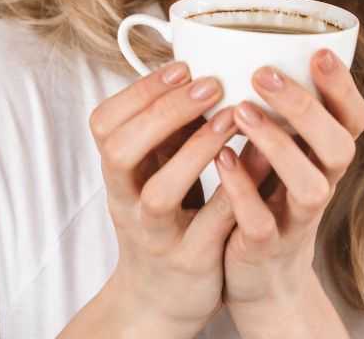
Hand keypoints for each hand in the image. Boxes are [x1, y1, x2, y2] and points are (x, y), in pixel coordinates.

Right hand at [87, 61, 239, 335]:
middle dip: (163, 112)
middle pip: (121, 152)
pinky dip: (232, 193)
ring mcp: (155, 235)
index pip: (104, 123)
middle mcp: (126, 202)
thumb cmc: (164, 218)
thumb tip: (195, 64)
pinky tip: (259, 163)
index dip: (139, 91)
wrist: (160, 298)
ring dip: (194, 151)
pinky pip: (208, 227)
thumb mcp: (153, 170)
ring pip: (158, 194)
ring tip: (231, 118)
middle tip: (209, 84)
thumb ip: (167, 128)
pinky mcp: (190, 262)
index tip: (182, 66)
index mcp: (117, 173)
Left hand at [214, 49, 363, 320]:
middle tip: (264, 73)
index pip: (354, 117)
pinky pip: (262, 221)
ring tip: (240, 112)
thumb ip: (278, 112)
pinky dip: (243, 190)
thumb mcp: (282, 152)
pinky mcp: (268, 247)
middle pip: (339, 146)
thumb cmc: (269, 197)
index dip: (343, 86)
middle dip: (305, 107)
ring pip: (310, 186)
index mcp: (327, 156)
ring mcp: (298, 219)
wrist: (262, 278)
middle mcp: (323, 184)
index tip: (318, 51)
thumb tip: (249, 44)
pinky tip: (222, 160)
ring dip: (277, 146)